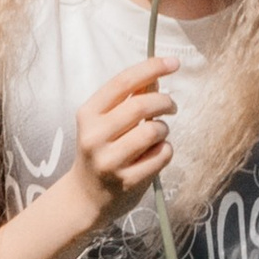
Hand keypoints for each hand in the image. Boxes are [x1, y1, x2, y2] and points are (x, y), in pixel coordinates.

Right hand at [67, 58, 174, 229]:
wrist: (85, 196)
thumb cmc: (101, 150)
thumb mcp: (105, 121)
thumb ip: (129, 98)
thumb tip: (156, 75)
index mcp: (88, 114)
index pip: (122, 83)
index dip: (150, 68)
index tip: (174, 62)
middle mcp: (94, 136)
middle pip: (141, 105)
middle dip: (164, 102)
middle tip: (171, 106)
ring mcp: (110, 161)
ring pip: (154, 131)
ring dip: (163, 129)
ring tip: (158, 134)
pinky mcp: (127, 181)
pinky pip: (162, 155)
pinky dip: (166, 150)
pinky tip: (155, 154)